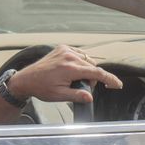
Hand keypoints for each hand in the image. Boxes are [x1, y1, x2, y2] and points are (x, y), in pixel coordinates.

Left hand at [7, 44, 122, 103]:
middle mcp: (69, 56)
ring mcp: (65, 50)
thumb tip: (90, 97)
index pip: (96, 73)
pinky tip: (71, 70)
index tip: (118, 85)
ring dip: (86, 69)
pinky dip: (80, 62)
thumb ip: (77, 96)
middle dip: (92, 78)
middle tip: (80, 87)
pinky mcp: (61, 47)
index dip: (109, 79)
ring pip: (87, 59)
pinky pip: (79, 54)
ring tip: (74, 79)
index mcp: (70, 69)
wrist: (26, 79)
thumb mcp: (60, 96)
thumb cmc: (42, 88)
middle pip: (92, 66)